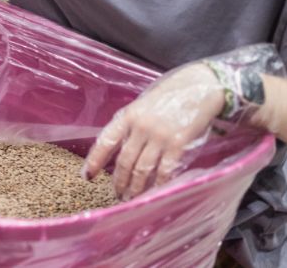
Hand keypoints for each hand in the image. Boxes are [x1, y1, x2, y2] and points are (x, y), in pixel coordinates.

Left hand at [83, 63, 224, 200]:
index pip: (105, 141)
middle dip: (119, 182)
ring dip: (136, 188)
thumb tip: (118, 150)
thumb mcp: (142, 105)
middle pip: (124, 161)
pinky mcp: (178, 144)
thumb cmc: (169, 97)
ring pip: (142, 169)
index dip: (94, 160)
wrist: (199, 87)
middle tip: (117, 195)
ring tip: (133, 198)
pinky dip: (158, 185)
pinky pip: (165, 170)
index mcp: (127, 115)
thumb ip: (130, 125)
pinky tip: (154, 192)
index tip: (87, 176)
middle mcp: (140, 127)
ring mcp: (159, 136)